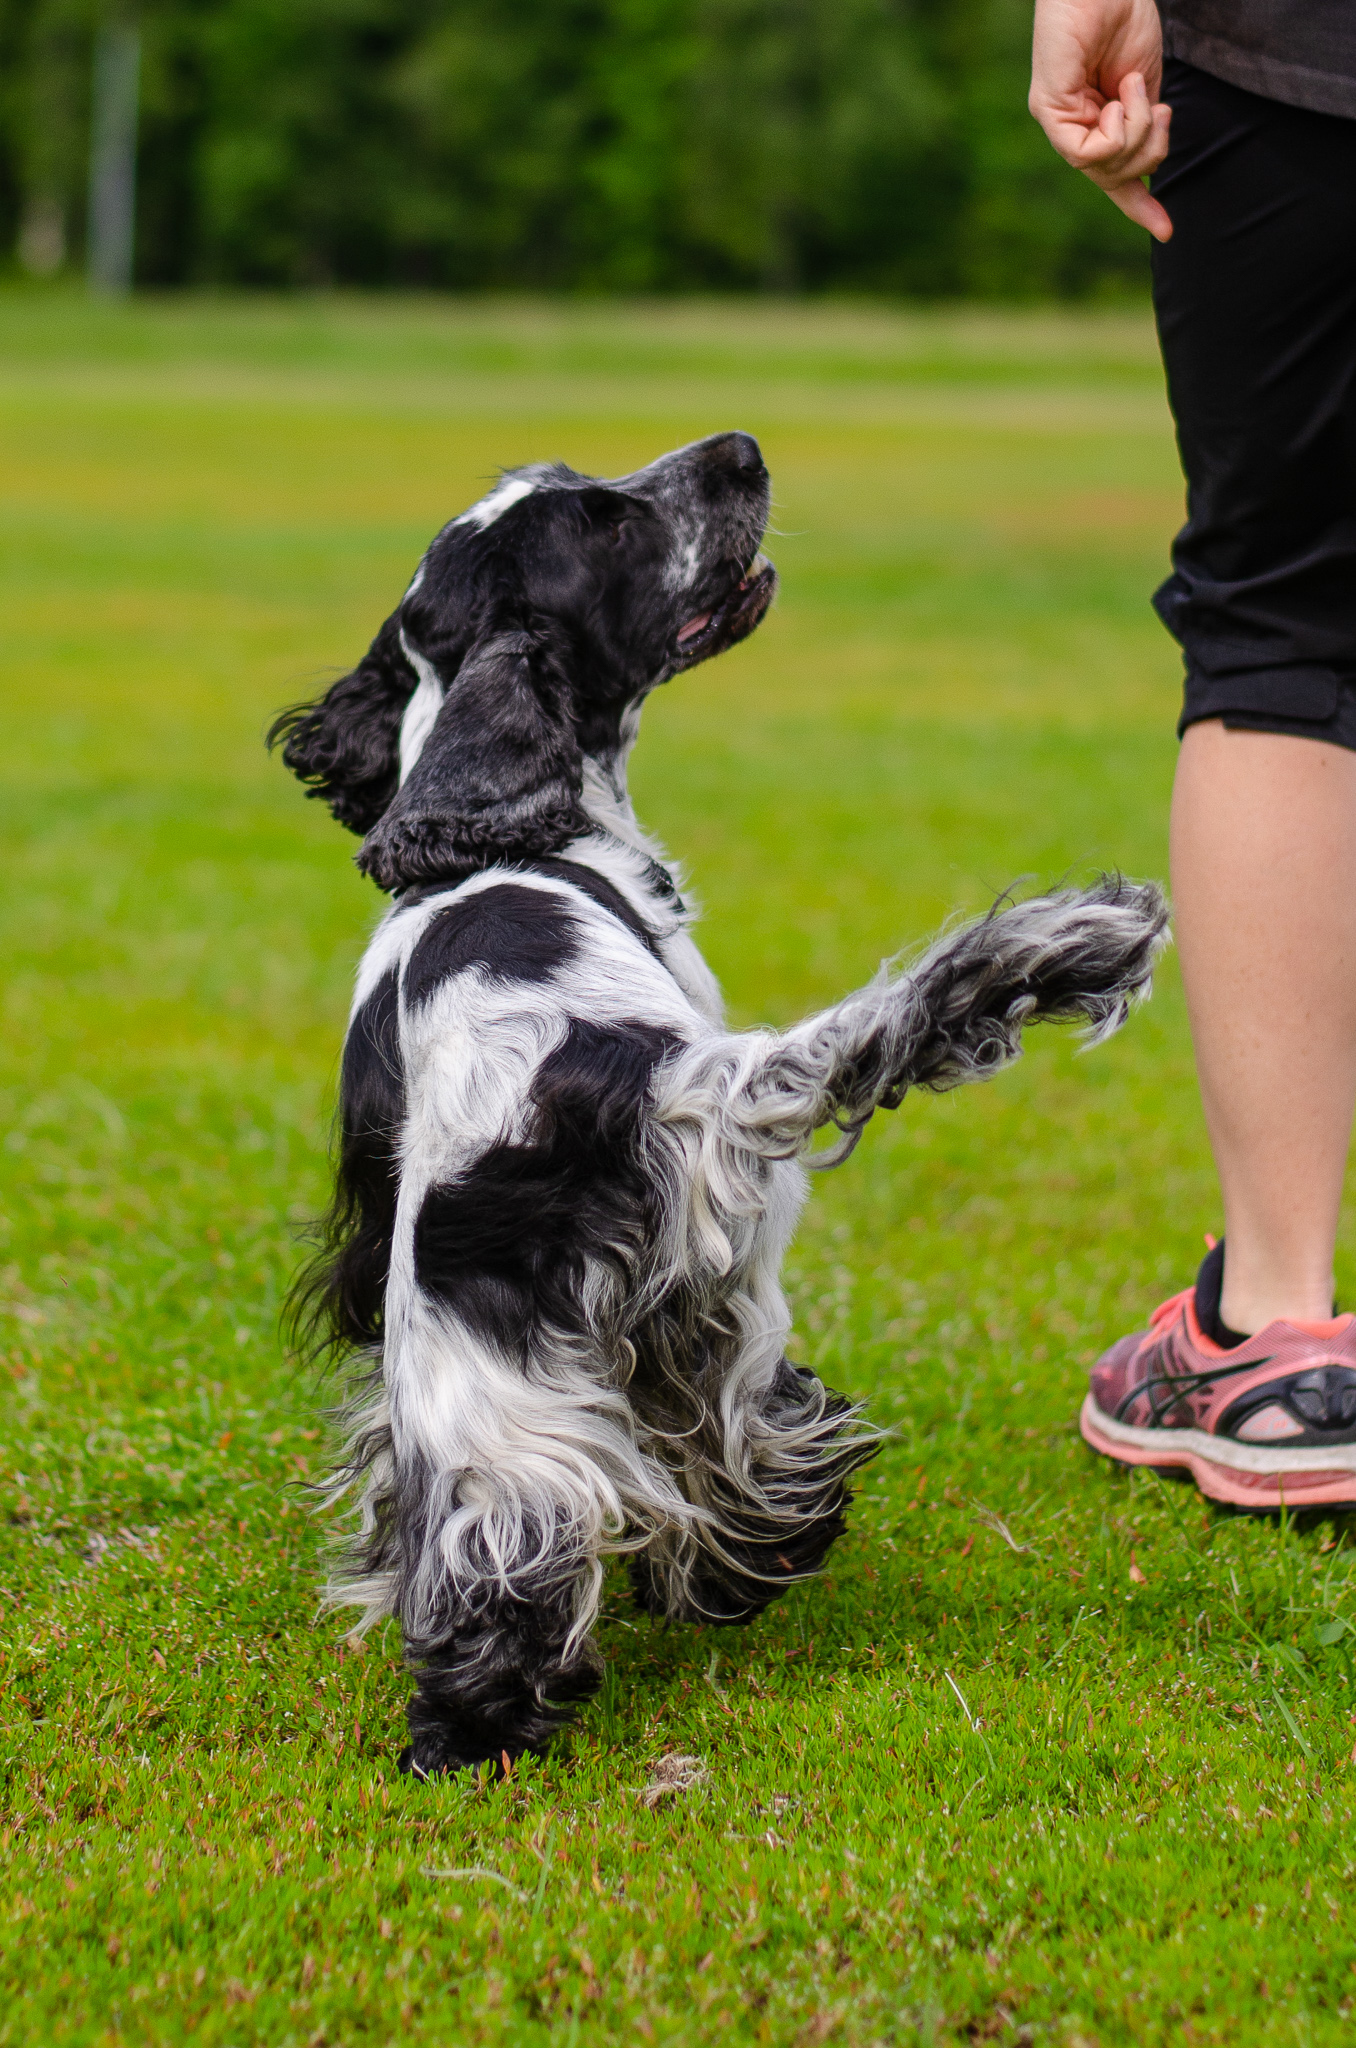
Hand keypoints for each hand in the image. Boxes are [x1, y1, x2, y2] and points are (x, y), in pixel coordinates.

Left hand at [1030, 0, 1172, 240]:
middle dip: (1149, 152)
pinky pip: (1086, 154)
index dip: (1139, 206)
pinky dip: (1117, 129)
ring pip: (1103, 168)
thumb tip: (1147, 166)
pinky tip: (1122, 95)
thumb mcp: (1145, 87)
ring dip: (1137, 133)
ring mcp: (1058, 119)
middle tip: (1160, 111)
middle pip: (1114, 176)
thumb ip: (1142, 126)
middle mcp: (1072, 125)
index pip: (1113, 176)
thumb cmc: (1127, 20)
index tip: (1167, 231)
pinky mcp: (1048, 108)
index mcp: (1097, 121)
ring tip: (1137, 88)